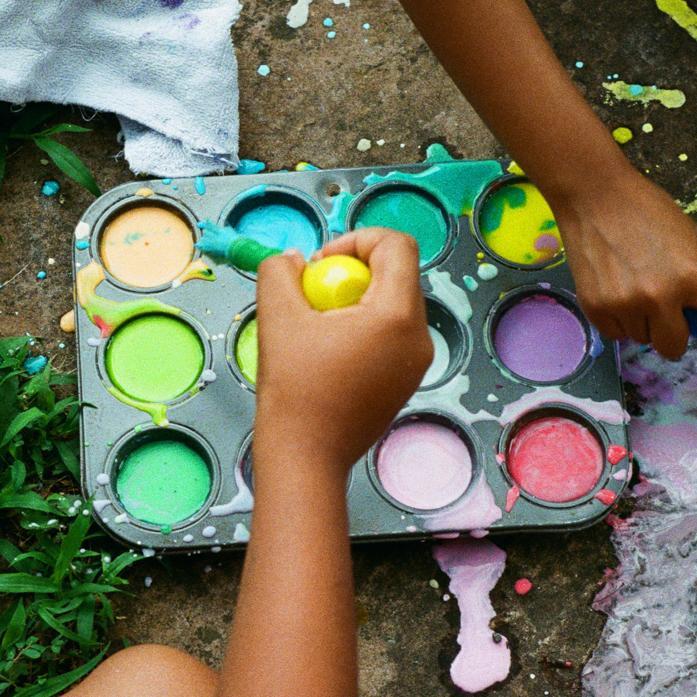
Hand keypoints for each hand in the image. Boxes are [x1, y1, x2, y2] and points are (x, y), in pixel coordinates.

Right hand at [253, 228, 430, 471]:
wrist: (307, 457)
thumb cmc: (295, 391)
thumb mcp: (277, 317)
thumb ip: (281, 272)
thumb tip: (296, 259)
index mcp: (396, 316)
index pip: (397, 245)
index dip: (358, 239)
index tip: (323, 265)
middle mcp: (418, 337)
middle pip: (397, 274)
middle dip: (354, 271)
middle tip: (316, 294)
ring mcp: (417, 362)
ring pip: (394, 304)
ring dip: (357, 300)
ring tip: (320, 327)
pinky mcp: (407, 380)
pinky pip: (392, 334)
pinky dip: (364, 328)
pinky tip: (331, 353)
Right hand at [548, 166, 696, 364]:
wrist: (595, 196)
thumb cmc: (648, 210)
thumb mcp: (694, 235)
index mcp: (692, 276)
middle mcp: (659, 297)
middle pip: (675, 347)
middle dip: (675, 333)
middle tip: (666, 307)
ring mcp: (624, 305)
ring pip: (643, 339)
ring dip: (645, 322)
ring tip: (634, 285)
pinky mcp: (596, 308)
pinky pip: (617, 334)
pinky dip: (621, 320)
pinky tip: (616, 289)